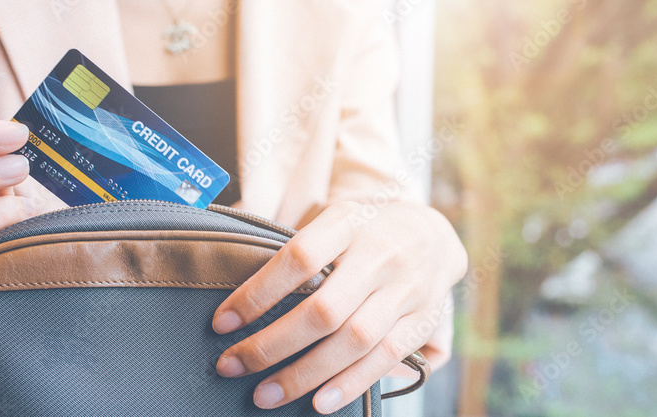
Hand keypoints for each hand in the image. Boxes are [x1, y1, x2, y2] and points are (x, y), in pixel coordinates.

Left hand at [212, 201, 466, 413]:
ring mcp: (405, 290)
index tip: (222, 322)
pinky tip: (319, 403)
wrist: (433, 234)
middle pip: (323, 309)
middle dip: (272, 345)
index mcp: (349, 222)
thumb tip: (235, 280)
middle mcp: (380, 255)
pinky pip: (386, 358)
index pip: (298, 257)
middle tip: (232, 365)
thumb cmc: (364, 232)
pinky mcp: (423, 320)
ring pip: (353, 340)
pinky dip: (350, 384)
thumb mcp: (333, 219)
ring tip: (266, 395)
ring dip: (305, 374)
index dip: (258, 293)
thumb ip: (294, 247)